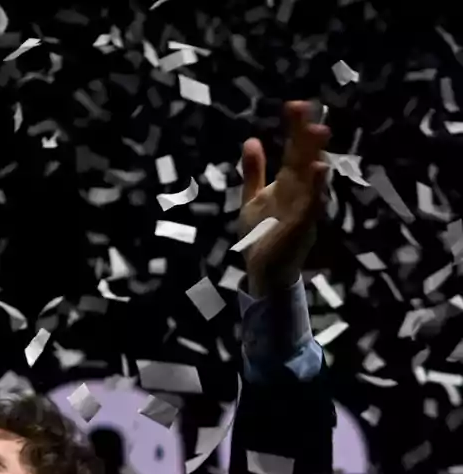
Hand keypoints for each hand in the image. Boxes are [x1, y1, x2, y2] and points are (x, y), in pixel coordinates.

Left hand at [239, 100, 331, 296]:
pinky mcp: (301, 226)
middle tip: (311, 110)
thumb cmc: (261, 234)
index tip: (294, 105)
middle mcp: (299, 192)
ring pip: (312, 178)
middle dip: (308, 136)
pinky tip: (318, 170)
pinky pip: (311, 205)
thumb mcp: (252, 198)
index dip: (295, 129)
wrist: (263, 271)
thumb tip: (252, 140)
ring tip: (319, 132)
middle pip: (305, 158)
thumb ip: (254, 171)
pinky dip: (315, 188)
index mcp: (288, 183)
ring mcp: (303, 208)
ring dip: (316, 155)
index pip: (294, 150)